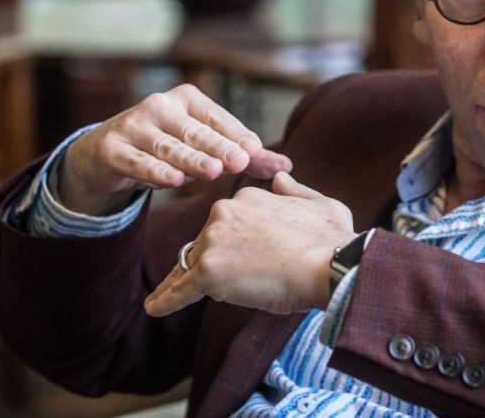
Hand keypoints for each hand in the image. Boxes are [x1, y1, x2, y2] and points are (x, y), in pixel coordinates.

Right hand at [59, 83, 292, 214]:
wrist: (104, 154)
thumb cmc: (165, 147)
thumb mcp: (202, 148)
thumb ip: (243, 156)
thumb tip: (286, 166)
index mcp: (188, 98)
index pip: (217, 118)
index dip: (237, 134)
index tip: (256, 151)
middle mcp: (160, 106)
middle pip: (195, 131)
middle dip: (219, 146)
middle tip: (240, 161)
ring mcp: (133, 125)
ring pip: (167, 147)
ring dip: (191, 159)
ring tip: (212, 172)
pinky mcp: (112, 148)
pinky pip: (136, 161)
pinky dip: (154, 171)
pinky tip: (173, 180)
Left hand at [144, 171, 355, 315]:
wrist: (332, 264)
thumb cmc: (332, 239)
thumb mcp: (318, 203)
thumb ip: (294, 190)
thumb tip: (279, 177)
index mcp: (249, 197)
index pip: (227, 223)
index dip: (233, 244)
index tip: (239, 259)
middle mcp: (225, 212)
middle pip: (205, 243)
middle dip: (212, 262)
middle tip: (223, 285)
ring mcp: (214, 241)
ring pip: (193, 266)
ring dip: (188, 282)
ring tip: (168, 300)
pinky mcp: (209, 271)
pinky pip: (180, 289)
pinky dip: (165, 299)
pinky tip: (153, 308)